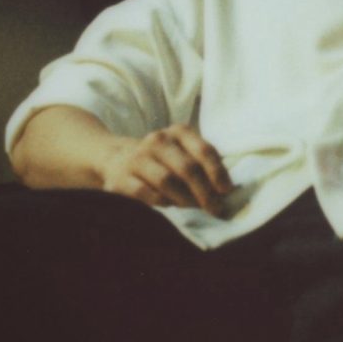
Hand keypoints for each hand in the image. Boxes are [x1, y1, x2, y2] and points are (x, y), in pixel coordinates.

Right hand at [99, 124, 232, 213]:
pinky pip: (146, 193)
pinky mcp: (122, 177)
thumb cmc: (162, 161)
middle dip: (205, 192)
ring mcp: (138, 157)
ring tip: (193, 207)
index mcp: (179, 132)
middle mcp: (158, 140)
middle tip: (215, 209)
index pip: (204, 150)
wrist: (116, 159)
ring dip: (185, 199)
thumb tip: (226, 192)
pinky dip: (162, 201)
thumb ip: (203, 167)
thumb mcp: (184, 154)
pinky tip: (169, 205)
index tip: (226, 191)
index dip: (218, 172)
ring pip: (167, 181)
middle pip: (187, 168)